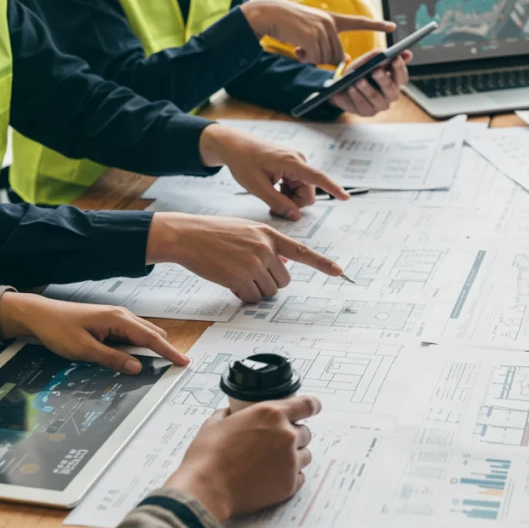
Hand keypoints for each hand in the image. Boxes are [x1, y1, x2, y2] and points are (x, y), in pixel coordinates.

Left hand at [0, 293, 189, 372]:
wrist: (39, 315)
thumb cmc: (58, 329)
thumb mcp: (84, 349)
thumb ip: (112, 359)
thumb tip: (137, 367)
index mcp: (118, 319)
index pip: (151, 338)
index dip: (169, 351)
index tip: (184, 361)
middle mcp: (121, 315)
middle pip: (152, 334)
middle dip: (163, 350)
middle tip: (172, 368)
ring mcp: (116, 318)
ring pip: (142, 334)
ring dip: (149, 349)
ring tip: (156, 366)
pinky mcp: (109, 322)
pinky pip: (131, 335)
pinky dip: (137, 346)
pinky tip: (133, 357)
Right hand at [147, 213, 342, 302]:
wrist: (188, 236)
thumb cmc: (215, 233)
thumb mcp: (247, 230)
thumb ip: (268, 243)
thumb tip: (286, 260)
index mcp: (270, 234)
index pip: (302, 251)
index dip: (322, 264)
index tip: (339, 272)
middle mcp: (265, 248)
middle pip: (284, 280)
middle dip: (271, 282)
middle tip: (251, 274)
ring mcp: (253, 264)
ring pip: (269, 291)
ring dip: (256, 290)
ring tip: (237, 273)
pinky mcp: (239, 278)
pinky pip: (252, 297)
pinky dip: (243, 295)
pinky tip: (230, 281)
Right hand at [166, 396, 320, 521]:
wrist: (206, 489)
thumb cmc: (207, 456)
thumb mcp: (215, 424)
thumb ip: (229, 414)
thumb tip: (229, 413)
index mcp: (271, 413)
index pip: (307, 404)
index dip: (312, 406)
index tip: (314, 408)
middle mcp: (286, 435)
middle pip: (305, 433)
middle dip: (293, 436)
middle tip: (274, 445)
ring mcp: (290, 461)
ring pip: (305, 455)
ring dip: (293, 457)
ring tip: (271, 463)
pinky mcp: (289, 484)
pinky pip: (300, 477)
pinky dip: (289, 476)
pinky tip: (271, 478)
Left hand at [199, 123, 349, 219]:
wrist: (234, 145)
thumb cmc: (243, 162)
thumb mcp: (256, 187)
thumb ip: (277, 203)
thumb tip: (296, 216)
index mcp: (291, 162)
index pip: (317, 178)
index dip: (333, 189)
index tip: (346, 197)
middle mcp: (298, 161)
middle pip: (308, 192)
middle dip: (295, 204)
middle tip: (274, 208)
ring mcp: (296, 163)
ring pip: (303, 191)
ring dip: (290, 199)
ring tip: (270, 197)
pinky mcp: (292, 166)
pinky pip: (297, 186)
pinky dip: (287, 193)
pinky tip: (273, 190)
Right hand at [240, 0, 395, 64]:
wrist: (270, 14)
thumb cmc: (289, 24)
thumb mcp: (312, 31)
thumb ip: (329, 42)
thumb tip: (344, 60)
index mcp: (333, 19)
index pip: (359, 22)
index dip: (377, 24)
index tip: (393, 25)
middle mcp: (331, 22)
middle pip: (337, 54)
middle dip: (323, 58)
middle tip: (306, 50)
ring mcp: (323, 29)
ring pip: (326, 58)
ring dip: (312, 58)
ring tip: (300, 45)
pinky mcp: (313, 36)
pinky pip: (315, 58)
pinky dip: (305, 58)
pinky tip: (297, 47)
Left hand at [329, 49, 412, 116]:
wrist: (342, 88)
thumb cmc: (359, 73)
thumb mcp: (366, 62)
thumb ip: (378, 56)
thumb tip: (393, 53)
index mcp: (394, 81)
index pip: (402, 76)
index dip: (399, 68)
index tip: (394, 59)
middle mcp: (390, 95)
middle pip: (391, 88)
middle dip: (383, 79)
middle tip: (375, 71)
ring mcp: (380, 105)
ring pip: (376, 97)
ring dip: (366, 88)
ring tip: (358, 80)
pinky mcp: (368, 112)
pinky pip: (363, 105)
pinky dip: (357, 96)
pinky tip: (351, 89)